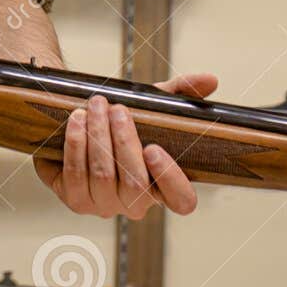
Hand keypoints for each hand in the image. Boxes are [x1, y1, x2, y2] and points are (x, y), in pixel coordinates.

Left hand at [34, 73, 218, 218]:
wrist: (79, 124)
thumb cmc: (124, 121)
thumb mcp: (154, 105)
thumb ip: (183, 93)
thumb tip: (210, 80)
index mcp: (163, 187)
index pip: (181, 201)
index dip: (170, 179)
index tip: (154, 148)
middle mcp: (136, 203)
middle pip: (134, 183)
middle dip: (124, 141)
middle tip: (117, 109)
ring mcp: (105, 205)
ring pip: (103, 176)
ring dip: (98, 136)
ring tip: (96, 106)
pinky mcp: (76, 200)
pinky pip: (76, 174)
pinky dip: (76, 144)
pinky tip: (77, 120)